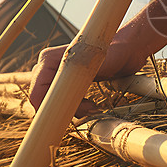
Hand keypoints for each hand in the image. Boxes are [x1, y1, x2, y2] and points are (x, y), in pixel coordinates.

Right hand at [28, 32, 148, 115]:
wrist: (129, 48)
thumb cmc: (114, 52)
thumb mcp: (92, 64)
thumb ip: (73, 79)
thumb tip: (57, 96)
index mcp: (49, 60)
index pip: (37, 92)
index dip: (47, 110)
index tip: (66, 119)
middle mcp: (49, 66)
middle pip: (44, 98)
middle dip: (63, 109)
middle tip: (88, 110)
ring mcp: (57, 73)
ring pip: (54, 101)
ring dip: (72, 109)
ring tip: (93, 107)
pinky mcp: (68, 80)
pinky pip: (64, 100)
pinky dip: (76, 107)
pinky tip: (92, 106)